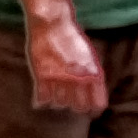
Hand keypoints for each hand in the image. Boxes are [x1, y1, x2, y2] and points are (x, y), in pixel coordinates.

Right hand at [25, 0, 110, 115]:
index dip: (94, 111)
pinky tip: (40, 101)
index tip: (90, 113)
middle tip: (71, 105)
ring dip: (58, 103)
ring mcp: (60, 78)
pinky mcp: (42, 76)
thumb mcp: (89, 55)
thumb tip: (92, 91)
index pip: (98, 103)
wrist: (52, 24)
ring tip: (55, 100)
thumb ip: (91, 74)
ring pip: (60, 104)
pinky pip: (42, 99)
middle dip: (75, 108)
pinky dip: (41, 102)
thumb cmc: (71, 37)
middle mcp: (78, 79)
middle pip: (79, 107)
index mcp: (93, 73)